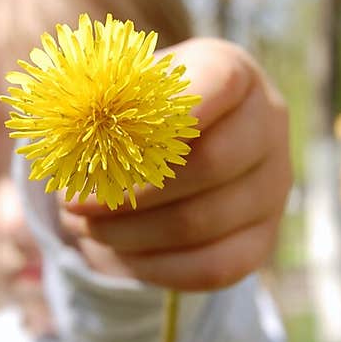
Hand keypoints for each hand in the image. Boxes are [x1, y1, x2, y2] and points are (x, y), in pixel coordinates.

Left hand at [57, 38, 291, 290]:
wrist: (168, 152)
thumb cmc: (135, 112)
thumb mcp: (118, 89)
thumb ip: (97, 98)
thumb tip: (69, 127)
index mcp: (234, 73)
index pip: (219, 82)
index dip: (168, 110)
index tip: (107, 134)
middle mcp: (267, 127)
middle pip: (209, 164)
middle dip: (130, 189)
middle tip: (72, 202)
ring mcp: (272, 189)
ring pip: (201, 223)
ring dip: (129, 232)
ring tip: (83, 226)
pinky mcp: (261, 241)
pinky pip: (211, 267)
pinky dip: (154, 266)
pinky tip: (116, 253)